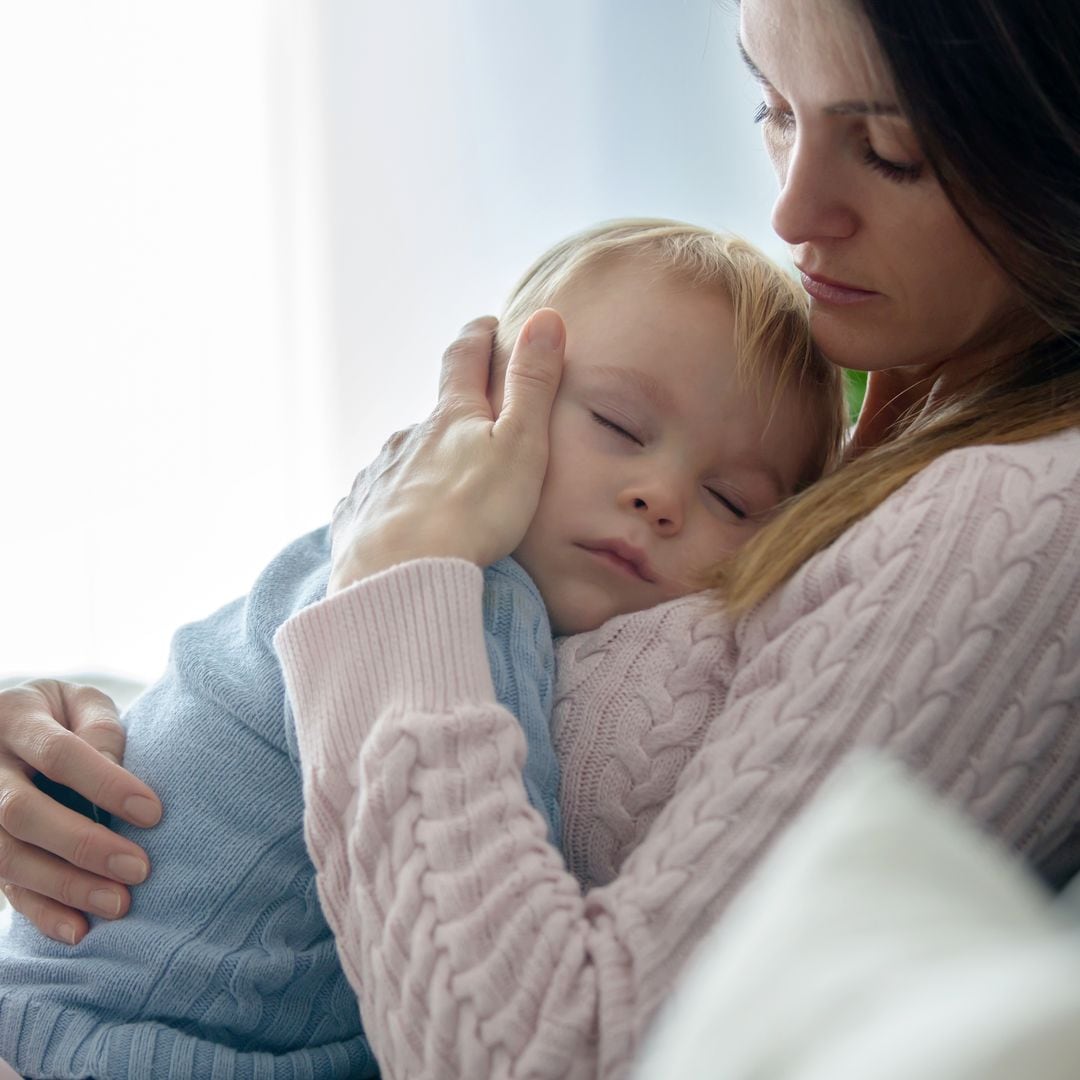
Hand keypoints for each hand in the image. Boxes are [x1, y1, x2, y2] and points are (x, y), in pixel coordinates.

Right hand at [0, 680, 161, 944]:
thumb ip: (100, 729)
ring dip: (64, 886)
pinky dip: (40, 912)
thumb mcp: (82, 702)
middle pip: (21, 812)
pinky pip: (3, 886)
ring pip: (6, 856)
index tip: (153, 813)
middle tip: (139, 869)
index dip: (106, 784)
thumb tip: (118, 773)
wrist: (16, 724)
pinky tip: (79, 930)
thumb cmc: (65, 714)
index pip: (59, 754)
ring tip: (119, 904)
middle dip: (82, 845)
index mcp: (15, 716)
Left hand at [328, 309, 564, 592]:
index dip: (478, 337)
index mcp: (451, 418)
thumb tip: (546, 317)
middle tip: (474, 424)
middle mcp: (407, 438)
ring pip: (403, 459)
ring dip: (422, 464)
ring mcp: (377, 476)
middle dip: (452, 415)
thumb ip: (533, 385)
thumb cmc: (472, 513)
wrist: (399, 576)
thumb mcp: (521, 445)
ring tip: (441, 487)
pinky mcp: (358, 516)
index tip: (487, 325)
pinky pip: (376, 502)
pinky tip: (399, 523)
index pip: (464, 359)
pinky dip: (392, 504)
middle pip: (432, 416)